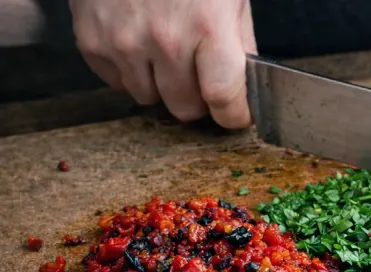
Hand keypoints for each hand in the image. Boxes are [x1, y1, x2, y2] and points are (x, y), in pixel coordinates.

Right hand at [69, 0, 256, 128]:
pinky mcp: (92, 41)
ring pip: (149, 99)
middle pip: (185, 108)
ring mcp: (124, 43)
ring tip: (166, 51)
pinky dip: (130, 71)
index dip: (234, 114)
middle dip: (197, 98)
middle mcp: (164, 40)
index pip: (224, 99)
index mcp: (207, 26)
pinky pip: (117, 82)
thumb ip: (239, 42)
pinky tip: (139, 41)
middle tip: (199, 75)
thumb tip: (245, 85)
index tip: (235, 114)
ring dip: (161, 85)